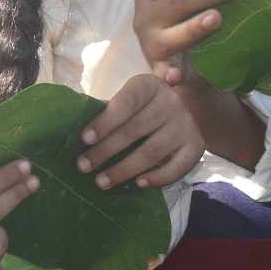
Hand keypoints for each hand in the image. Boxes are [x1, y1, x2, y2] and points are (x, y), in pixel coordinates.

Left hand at [76, 72, 205, 189]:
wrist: (184, 110)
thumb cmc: (142, 108)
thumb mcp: (128, 100)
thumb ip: (108, 111)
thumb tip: (74, 127)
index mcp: (149, 85)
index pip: (125, 103)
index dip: (104, 121)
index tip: (84, 139)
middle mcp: (171, 101)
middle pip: (135, 129)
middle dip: (106, 151)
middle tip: (83, 167)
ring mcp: (186, 124)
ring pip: (152, 151)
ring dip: (124, 169)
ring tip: (101, 181)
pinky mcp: (196, 145)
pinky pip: (177, 167)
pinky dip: (157, 178)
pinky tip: (137, 183)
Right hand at [133, 0, 250, 85]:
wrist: (176, 58)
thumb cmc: (185, 17)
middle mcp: (145, 16)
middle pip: (181, 0)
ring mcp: (151, 44)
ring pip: (175, 33)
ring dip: (196, 26)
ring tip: (216, 18)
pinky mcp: (160, 69)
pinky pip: (164, 72)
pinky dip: (169, 74)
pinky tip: (176, 76)